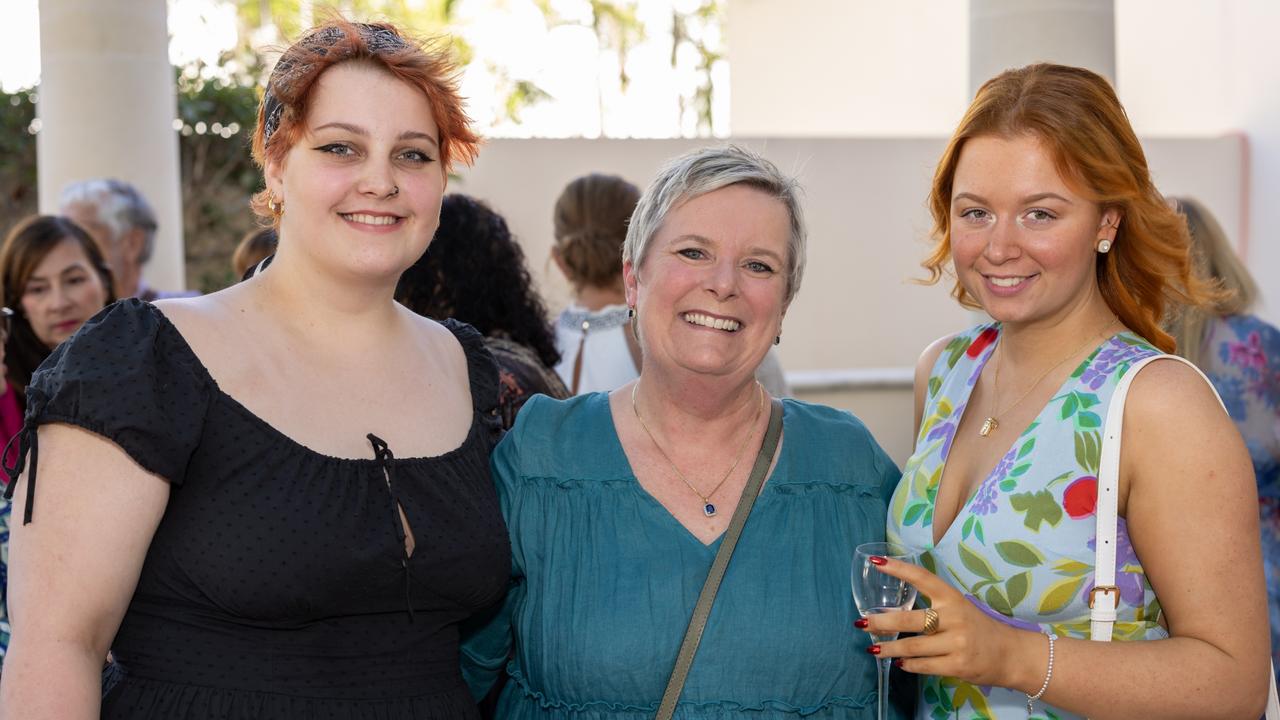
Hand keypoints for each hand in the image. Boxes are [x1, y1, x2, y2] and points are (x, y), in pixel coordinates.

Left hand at [857, 555, 1040, 691]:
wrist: (1011, 654)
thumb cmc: (979, 628)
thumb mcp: (959, 608)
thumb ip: (933, 606)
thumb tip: (893, 610)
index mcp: (952, 598)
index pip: (922, 578)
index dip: (899, 569)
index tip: (876, 561)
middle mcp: (954, 617)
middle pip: (908, 620)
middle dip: (880, 622)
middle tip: (861, 623)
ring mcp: (956, 642)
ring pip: (911, 646)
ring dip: (888, 649)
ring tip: (873, 648)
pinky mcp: (958, 665)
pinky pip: (923, 665)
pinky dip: (907, 664)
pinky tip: (899, 662)